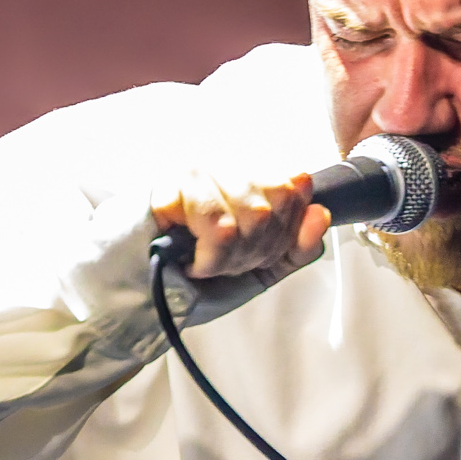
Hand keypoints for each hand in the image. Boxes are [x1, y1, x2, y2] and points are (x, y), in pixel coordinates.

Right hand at [151, 169, 331, 282]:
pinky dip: (209, 261)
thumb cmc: (199, 277)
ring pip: (247, 217)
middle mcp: (222, 165)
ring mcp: (193, 173)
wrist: (140, 294)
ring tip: (207, 263)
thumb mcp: (264, 267)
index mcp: (248, 176)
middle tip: (227, 263)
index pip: (291, 192)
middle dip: (253, 252)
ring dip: (230, 258)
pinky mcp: (167, 191)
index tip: (257, 254)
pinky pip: (216, 227)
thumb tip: (320, 213)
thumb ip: (299, 245)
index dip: (281, 234)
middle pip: (271, 207)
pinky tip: (191, 262)